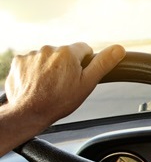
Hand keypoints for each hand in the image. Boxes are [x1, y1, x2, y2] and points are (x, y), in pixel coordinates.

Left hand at [1, 43, 124, 153]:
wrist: (28, 113)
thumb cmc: (59, 101)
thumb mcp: (87, 83)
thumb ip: (103, 63)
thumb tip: (119, 48)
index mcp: (68, 53)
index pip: (84, 49)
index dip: (85, 63)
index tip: (79, 76)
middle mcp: (49, 49)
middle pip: (64, 54)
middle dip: (66, 65)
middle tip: (64, 84)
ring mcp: (32, 55)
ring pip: (48, 58)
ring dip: (50, 68)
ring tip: (49, 86)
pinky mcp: (19, 62)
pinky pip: (31, 62)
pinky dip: (34, 71)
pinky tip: (36, 84)